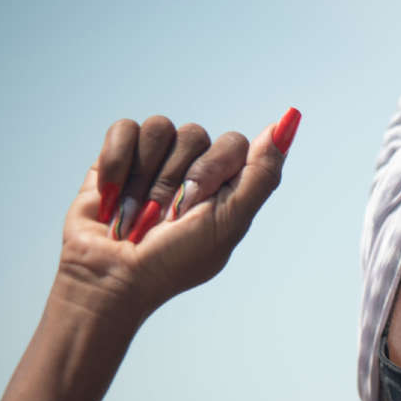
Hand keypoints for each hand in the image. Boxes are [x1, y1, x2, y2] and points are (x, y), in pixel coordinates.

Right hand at [58, 108, 300, 321]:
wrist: (112, 277)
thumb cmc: (175, 260)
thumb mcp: (229, 221)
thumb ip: (261, 174)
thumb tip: (288, 122)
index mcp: (226, 185)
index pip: (234, 143)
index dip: (214, 168)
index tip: (198, 202)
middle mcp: (192, 169)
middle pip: (196, 134)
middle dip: (176, 178)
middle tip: (165, 215)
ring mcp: (156, 161)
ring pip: (161, 128)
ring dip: (145, 175)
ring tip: (136, 210)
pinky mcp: (118, 158)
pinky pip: (125, 128)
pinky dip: (117, 162)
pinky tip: (112, 195)